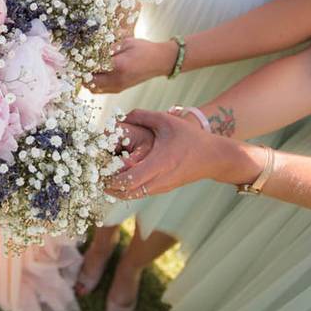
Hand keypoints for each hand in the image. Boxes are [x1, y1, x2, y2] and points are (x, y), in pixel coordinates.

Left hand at [87, 38, 178, 94]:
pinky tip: (95, 72)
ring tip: (85, 67)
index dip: (81, 63)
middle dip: (82, 73)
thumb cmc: (143, 48)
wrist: (160, 61)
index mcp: (118, 66)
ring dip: (87, 79)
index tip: (74, 57)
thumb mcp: (124, 42)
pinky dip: (94, 83)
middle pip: (89, 81)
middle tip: (78, 63)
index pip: (92, 67)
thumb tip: (89, 48)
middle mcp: (117, 80)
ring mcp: (118, 87)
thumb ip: (107, 47)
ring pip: (93, 88)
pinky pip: (101, 90)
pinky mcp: (120, 89)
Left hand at [104, 109, 235, 198]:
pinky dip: (128, 188)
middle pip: (128, 192)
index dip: (111, 180)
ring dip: (118, 189)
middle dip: (110, 187)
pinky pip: (141, 192)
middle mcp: (160, 179)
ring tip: (104, 177)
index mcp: (160, 163)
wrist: (215, 157)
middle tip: (96, 176)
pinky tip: (119, 177)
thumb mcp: (167, 121)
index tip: (99, 172)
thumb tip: (121, 116)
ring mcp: (162, 187)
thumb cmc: (191, 137)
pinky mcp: (164, 189)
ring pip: (133, 195)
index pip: (130, 180)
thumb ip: (142, 115)